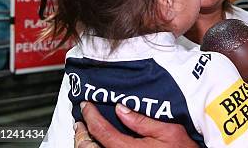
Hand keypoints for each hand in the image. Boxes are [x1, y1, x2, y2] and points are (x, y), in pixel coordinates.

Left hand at [75, 102, 197, 147]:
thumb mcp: (167, 130)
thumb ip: (142, 120)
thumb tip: (121, 108)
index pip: (101, 131)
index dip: (90, 116)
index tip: (86, 105)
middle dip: (81, 132)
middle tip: (79, 119)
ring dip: (85, 142)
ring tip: (84, 131)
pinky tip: (97, 143)